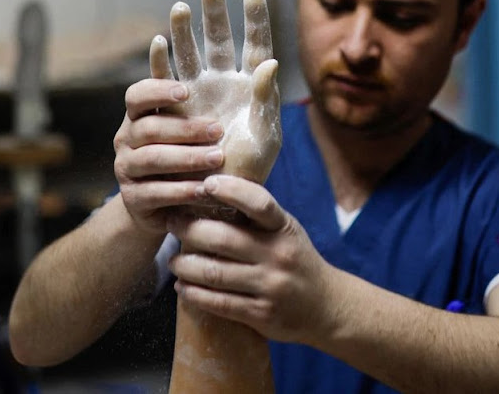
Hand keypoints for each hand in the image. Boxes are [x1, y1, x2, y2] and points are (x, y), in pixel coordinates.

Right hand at [113, 0, 280, 232]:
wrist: (213, 208)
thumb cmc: (245, 172)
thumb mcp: (265, 139)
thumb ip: (266, 100)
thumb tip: (268, 61)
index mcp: (246, 89)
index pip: (252, 47)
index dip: (254, 20)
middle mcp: (215, 87)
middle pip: (214, 44)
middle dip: (212, 15)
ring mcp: (189, 101)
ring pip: (185, 60)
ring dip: (183, 34)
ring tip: (181, 10)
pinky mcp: (167, 118)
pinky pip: (157, 88)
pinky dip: (158, 65)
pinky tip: (159, 44)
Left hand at [167, 175, 339, 344]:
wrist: (326, 306)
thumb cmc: (296, 259)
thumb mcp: (286, 231)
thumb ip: (256, 216)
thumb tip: (211, 189)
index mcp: (284, 228)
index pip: (258, 202)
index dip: (230, 190)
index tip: (205, 184)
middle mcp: (279, 254)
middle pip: (223, 238)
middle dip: (189, 229)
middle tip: (172, 223)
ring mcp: (270, 285)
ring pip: (214, 273)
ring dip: (184, 265)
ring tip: (173, 261)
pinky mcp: (261, 314)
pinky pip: (218, 303)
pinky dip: (193, 294)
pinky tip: (182, 287)